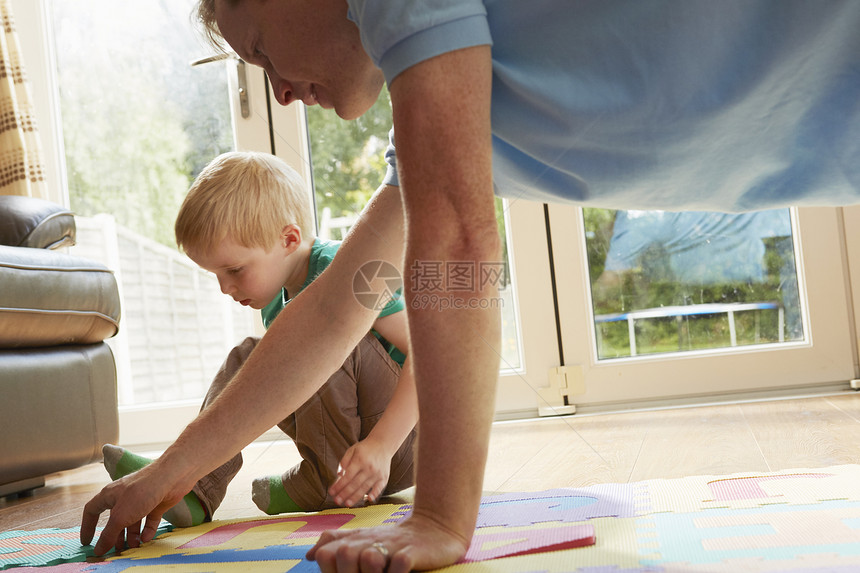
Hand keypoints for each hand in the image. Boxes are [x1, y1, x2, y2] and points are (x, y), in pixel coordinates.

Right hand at [80, 462, 185, 555]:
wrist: (173, 476)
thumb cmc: (142, 491)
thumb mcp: (120, 516)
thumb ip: (109, 534)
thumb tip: (98, 550)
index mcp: (109, 494)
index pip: (92, 510)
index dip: (87, 526)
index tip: (87, 542)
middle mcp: (124, 497)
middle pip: (114, 519)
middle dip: (114, 535)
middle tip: (115, 550)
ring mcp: (141, 499)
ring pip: (133, 521)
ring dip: (132, 535)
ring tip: (133, 547)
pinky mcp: (156, 503)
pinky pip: (149, 519)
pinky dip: (147, 530)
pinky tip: (146, 539)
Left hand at [306, 512, 469, 571]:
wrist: (434, 530)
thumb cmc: (395, 541)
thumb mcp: (363, 539)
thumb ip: (336, 543)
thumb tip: (310, 554)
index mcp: (356, 539)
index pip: (325, 554)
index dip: (328, 570)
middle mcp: (371, 540)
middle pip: (344, 555)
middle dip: (348, 572)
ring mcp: (392, 545)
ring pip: (368, 558)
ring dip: (371, 572)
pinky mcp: (412, 552)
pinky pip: (399, 564)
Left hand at [329, 438, 389, 506]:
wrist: (383, 443)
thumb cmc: (365, 448)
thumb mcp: (352, 450)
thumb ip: (344, 461)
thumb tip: (339, 474)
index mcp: (359, 460)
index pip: (347, 476)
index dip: (339, 485)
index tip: (332, 492)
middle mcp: (369, 468)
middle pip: (355, 484)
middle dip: (344, 494)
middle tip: (337, 501)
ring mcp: (377, 473)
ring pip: (365, 488)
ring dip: (355, 497)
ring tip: (347, 504)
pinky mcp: (384, 477)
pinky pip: (379, 488)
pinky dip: (374, 494)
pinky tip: (368, 500)